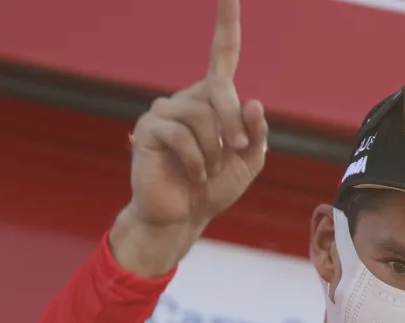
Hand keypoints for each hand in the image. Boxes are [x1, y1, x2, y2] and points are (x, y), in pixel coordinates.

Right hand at [111, 0, 267, 276]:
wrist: (183, 217)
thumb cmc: (214, 188)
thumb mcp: (249, 162)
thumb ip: (256, 134)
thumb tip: (253, 101)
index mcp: (213, 100)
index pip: (223, 54)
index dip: (227, 22)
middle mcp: (188, 97)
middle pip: (220, 89)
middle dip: (234, 124)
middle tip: (235, 150)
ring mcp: (165, 111)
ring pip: (202, 115)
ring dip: (214, 150)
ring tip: (206, 170)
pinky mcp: (148, 129)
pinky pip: (181, 134)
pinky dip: (196, 160)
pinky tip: (192, 174)